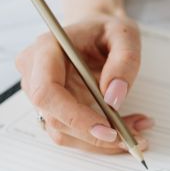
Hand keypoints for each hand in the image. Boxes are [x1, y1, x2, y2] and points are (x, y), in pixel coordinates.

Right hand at [15, 13, 151, 152]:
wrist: (95, 30)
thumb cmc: (105, 29)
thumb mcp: (124, 35)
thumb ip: (124, 62)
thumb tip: (113, 98)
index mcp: (45, 49)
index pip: (47, 92)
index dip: (75, 117)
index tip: (108, 131)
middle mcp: (34, 73)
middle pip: (54, 118)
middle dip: (94, 136)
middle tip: (132, 138)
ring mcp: (39, 93)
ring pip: (62, 132)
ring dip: (99, 141)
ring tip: (135, 131)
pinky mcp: (51, 108)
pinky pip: (71, 132)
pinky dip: (98, 138)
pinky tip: (124, 128)